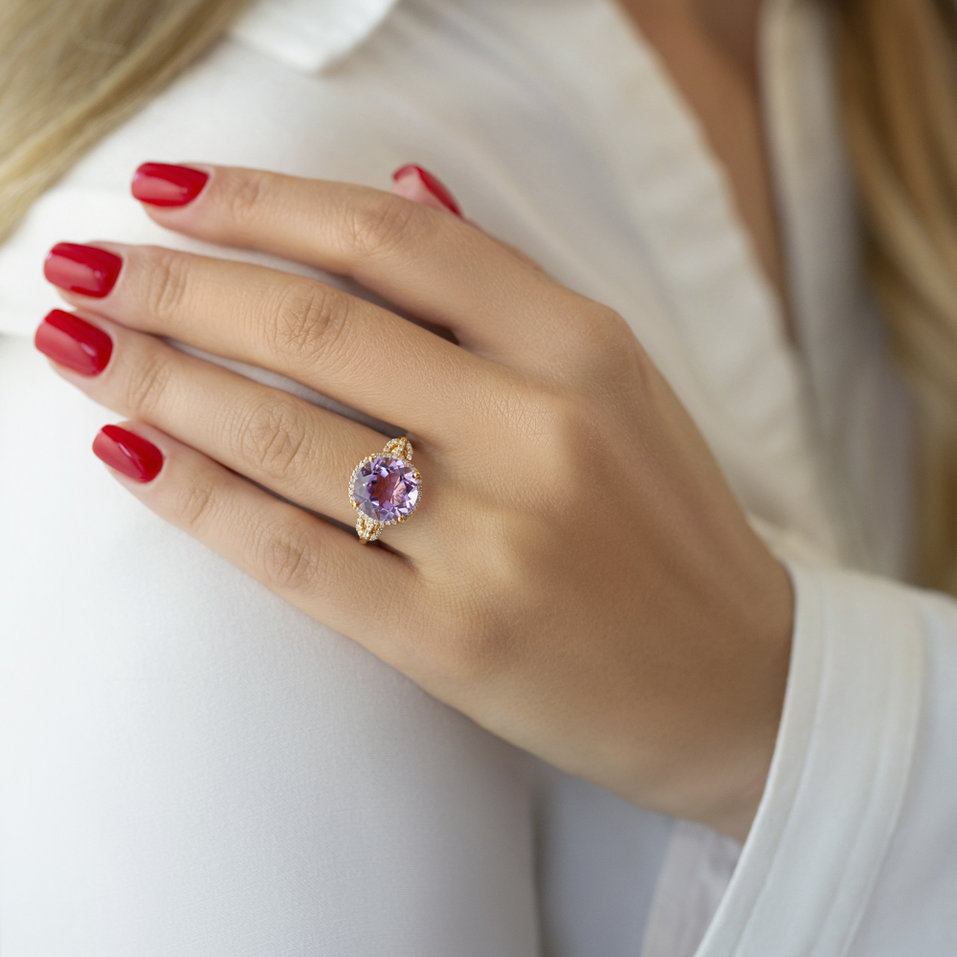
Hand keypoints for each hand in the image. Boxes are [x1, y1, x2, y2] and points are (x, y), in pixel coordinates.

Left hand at [35, 162, 793, 841]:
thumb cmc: (669, 524)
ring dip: (158, 383)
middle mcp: (538, 430)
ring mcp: (494, 541)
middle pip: (316, 329)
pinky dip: (197, 498)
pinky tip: (128, 456)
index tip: (167, 191)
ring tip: (78, 350)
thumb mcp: (617, 380)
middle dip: (175, 288)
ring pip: (286, 437)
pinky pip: (293, 553)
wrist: (739, 679)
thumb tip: (403, 179)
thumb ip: (505, 286)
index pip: (393, 238)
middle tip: (82, 270)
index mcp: (583, 346)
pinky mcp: (454, 640)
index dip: (263, 202)